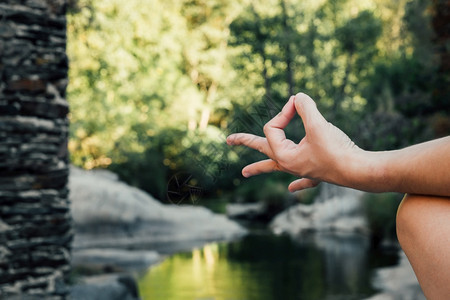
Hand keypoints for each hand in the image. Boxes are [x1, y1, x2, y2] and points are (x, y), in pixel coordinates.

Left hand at [227, 93, 359, 191]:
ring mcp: (300, 170)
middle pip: (261, 151)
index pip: (273, 127)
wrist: (358, 171)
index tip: (297, 103)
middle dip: (245, 143)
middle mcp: (288, 165)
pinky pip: (302, 180)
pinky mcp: (316, 173)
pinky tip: (290, 188)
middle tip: (227, 141)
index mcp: (283, 155)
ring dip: (260, 167)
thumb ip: (305, 107)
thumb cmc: (336, 150)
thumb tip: (297, 97)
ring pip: (275, 167)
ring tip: (244, 172)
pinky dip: (297, 184)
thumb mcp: (317, 124)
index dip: (284, 112)